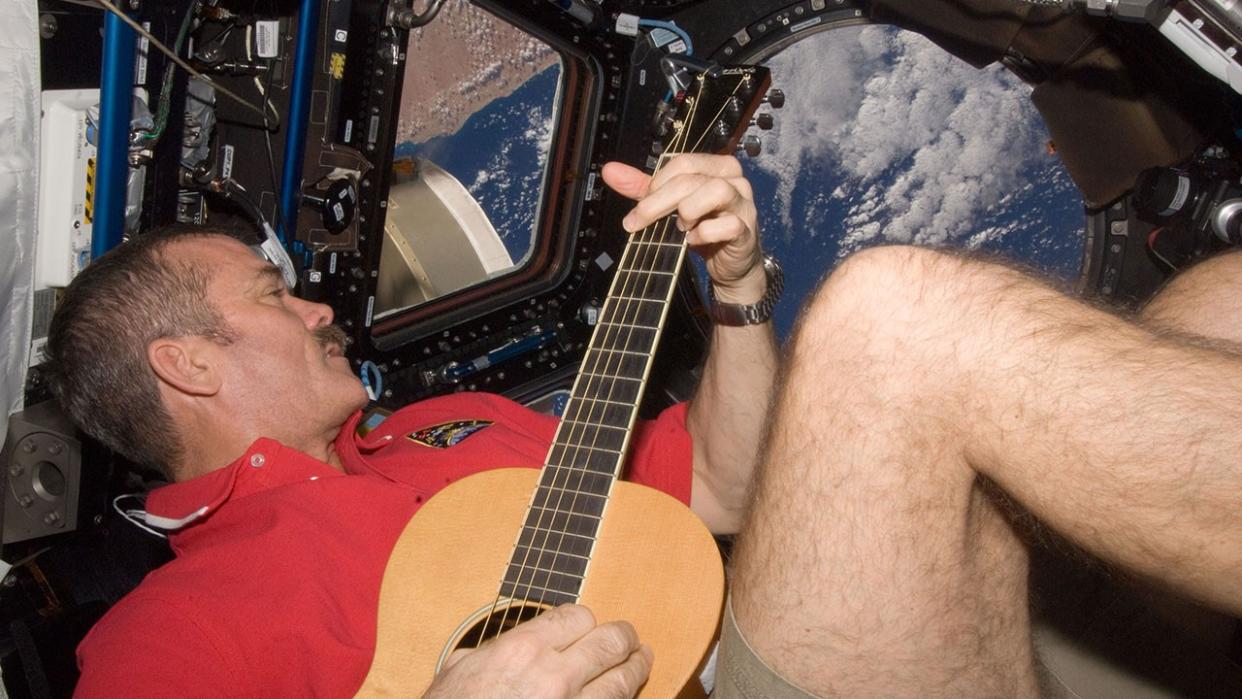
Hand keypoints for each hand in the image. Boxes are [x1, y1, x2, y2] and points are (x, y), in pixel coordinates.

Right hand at [422, 604, 652, 698]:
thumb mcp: (458, 673)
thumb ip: (488, 653)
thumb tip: (497, 647)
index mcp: (521, 651)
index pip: (576, 617)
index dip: (584, 620)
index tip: (586, 626)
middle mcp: (553, 677)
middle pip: (610, 642)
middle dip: (623, 638)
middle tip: (630, 639)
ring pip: (622, 681)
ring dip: (635, 668)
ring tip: (641, 661)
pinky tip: (623, 697)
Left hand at [601, 154, 764, 304]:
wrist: (730, 264)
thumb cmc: (703, 229)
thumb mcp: (670, 206)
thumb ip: (642, 188)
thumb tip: (610, 170)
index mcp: (716, 166)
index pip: (682, 162)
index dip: (656, 184)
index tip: (640, 207)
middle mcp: (734, 179)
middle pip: (691, 178)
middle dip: (657, 202)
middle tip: (639, 222)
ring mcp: (744, 203)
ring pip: (714, 191)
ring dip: (688, 211)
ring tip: (681, 227)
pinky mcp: (746, 229)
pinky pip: (727, 224)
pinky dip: (704, 234)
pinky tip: (694, 241)